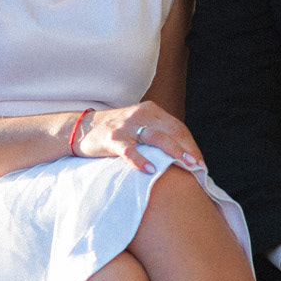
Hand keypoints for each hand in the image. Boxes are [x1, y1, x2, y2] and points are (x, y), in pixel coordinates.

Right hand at [74, 102, 198, 172]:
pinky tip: (151, 170)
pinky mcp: (112, 139)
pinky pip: (130, 151)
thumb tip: (182, 154)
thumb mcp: (138, 125)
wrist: (81, 129)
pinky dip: (141, 160)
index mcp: (150, 110)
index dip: (191, 144)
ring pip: (156, 138)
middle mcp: (140, 115)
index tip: (200, 162)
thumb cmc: (115, 132)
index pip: (177, 127)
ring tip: (186, 166)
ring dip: (174, 152)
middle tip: (198, 166)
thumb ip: (157, 133)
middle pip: (172, 131)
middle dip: (188, 149)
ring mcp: (126, 126)